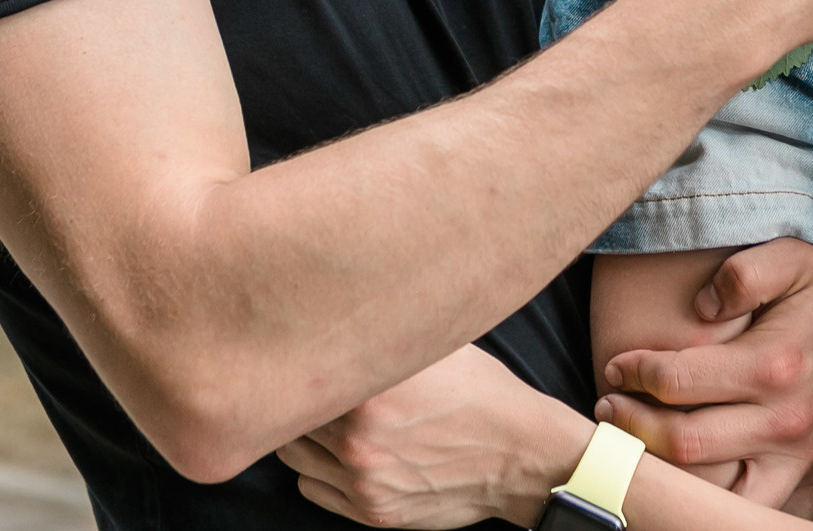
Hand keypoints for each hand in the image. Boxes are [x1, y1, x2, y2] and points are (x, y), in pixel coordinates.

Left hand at [281, 345, 592, 528]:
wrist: (521, 456)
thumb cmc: (483, 394)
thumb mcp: (438, 346)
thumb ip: (386, 331)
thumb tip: (346, 303)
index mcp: (371, 391)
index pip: (300, 372)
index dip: (301, 359)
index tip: (306, 350)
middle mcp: (359, 439)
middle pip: (292, 414)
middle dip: (303, 397)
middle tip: (318, 383)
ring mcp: (364, 479)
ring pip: (293, 455)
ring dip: (305, 436)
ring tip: (329, 419)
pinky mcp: (371, 510)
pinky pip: (310, 488)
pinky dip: (318, 471)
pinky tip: (342, 452)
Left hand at [596, 240, 812, 508]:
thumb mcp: (791, 256)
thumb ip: (743, 273)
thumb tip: (701, 305)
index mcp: (774, 365)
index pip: (679, 381)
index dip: (636, 374)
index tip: (616, 364)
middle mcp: (785, 420)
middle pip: (685, 442)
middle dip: (633, 425)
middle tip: (608, 407)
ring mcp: (796, 454)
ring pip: (712, 484)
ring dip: (662, 467)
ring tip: (633, 441)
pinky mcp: (804, 472)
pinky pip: (749, 505)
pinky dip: (710, 498)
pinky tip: (682, 475)